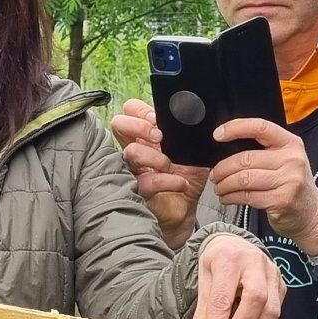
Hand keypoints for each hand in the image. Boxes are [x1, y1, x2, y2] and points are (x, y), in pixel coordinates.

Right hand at [111, 99, 208, 247]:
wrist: (186, 208)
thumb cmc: (185, 177)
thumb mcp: (192, 151)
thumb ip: (191, 134)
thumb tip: (199, 117)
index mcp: (145, 136)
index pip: (130, 110)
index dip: (140, 111)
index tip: (158, 120)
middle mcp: (135, 149)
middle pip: (118, 123)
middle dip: (139, 125)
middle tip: (159, 137)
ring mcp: (133, 169)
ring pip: (131, 152)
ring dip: (156, 157)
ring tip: (171, 166)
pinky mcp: (138, 190)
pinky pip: (148, 181)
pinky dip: (169, 181)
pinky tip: (182, 184)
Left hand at [186, 234, 284, 318]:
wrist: (235, 245)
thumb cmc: (216, 263)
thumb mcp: (203, 281)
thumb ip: (202, 313)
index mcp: (229, 258)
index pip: (224, 298)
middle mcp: (256, 263)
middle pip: (255, 302)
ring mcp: (273, 274)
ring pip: (270, 312)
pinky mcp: (282, 287)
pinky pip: (275, 318)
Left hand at [209, 119, 317, 254]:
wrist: (313, 215)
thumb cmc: (293, 185)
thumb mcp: (287, 160)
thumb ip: (264, 150)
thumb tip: (227, 146)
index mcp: (291, 143)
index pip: (260, 127)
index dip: (235, 128)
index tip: (217, 135)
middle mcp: (292, 159)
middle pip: (246, 159)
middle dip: (223, 168)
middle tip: (215, 175)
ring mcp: (289, 181)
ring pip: (243, 179)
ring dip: (225, 185)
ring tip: (219, 188)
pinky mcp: (281, 200)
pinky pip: (247, 196)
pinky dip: (231, 197)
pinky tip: (227, 198)